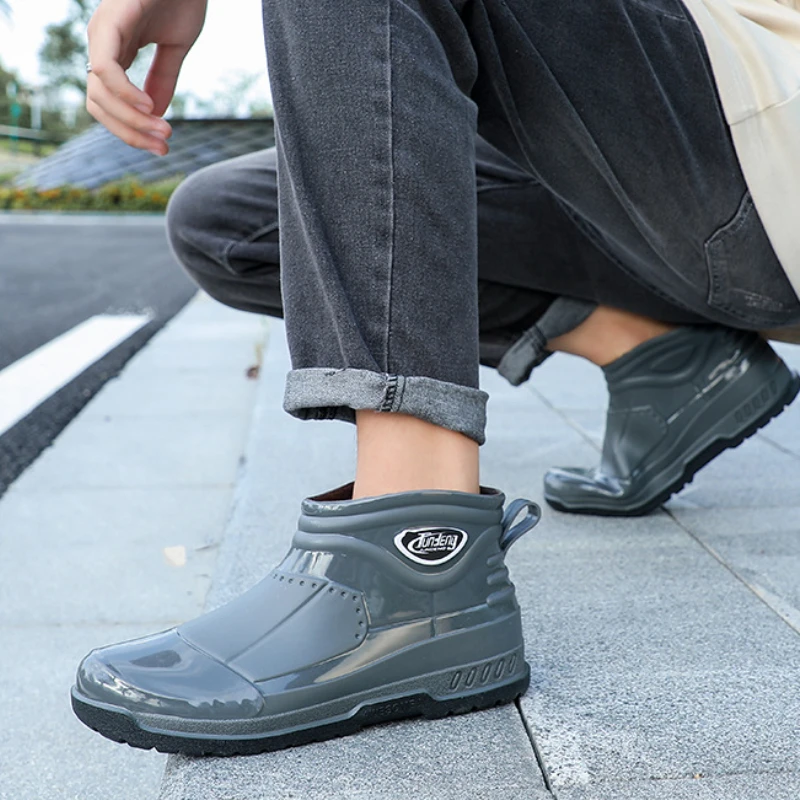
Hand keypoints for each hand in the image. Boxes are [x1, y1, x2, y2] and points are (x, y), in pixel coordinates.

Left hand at [86, 0, 207, 154]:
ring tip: (163, 130)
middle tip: (164, 146)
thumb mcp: (175, 48)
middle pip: (98, 106)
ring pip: (100, 94)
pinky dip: (126, 94)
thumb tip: (156, 114)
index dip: (131, 130)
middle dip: (130, 133)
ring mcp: (102, 34)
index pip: (108, 105)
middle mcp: (100, 45)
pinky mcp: (111, 23)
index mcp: (113, 52)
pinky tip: (150, 107)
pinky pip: (107, 70)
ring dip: (131, 120)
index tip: (162, 146)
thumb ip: (164, 78)